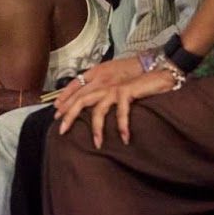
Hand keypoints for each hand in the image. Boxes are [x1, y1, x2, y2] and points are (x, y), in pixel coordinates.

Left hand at [56, 68, 175, 146]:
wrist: (157, 70)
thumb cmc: (137, 79)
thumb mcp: (115, 84)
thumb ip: (102, 92)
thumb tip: (92, 107)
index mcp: (98, 80)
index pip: (75, 91)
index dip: (64, 102)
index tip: (57, 116)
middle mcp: (102, 83)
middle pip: (80, 100)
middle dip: (69, 116)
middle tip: (62, 130)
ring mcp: (113, 88)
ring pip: (98, 110)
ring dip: (97, 129)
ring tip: (97, 144)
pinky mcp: (126, 92)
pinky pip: (121, 113)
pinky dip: (122, 126)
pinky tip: (124, 138)